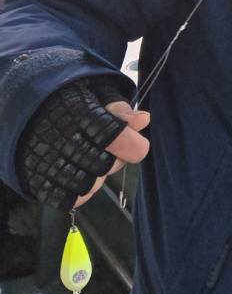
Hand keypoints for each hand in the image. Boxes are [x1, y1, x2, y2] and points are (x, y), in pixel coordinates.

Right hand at [16, 79, 150, 210]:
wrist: (25, 112)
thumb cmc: (68, 102)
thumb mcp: (95, 94)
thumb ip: (119, 108)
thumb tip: (144, 119)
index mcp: (79, 113)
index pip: (115, 137)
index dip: (134, 145)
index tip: (137, 144)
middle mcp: (62, 139)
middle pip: (106, 165)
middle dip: (115, 160)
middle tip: (109, 150)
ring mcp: (48, 162)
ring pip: (90, 184)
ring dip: (97, 176)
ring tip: (89, 161)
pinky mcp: (38, 181)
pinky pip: (69, 199)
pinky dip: (80, 192)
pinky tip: (79, 175)